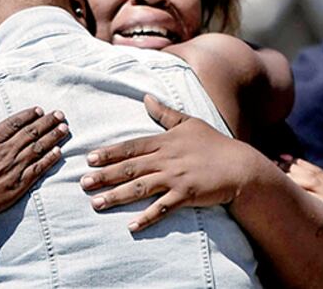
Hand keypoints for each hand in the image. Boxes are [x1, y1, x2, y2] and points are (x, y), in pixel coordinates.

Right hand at [0, 105, 67, 226]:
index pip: (13, 123)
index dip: (28, 115)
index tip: (40, 110)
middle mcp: (4, 152)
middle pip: (30, 133)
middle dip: (47, 122)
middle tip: (60, 114)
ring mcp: (12, 168)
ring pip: (38, 148)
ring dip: (53, 137)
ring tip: (64, 128)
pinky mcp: (18, 185)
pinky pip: (38, 169)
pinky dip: (49, 159)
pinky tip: (59, 152)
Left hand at [81, 95, 258, 231]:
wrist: (239, 166)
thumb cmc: (214, 143)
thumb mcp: (189, 123)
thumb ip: (164, 113)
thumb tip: (145, 97)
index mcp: (165, 141)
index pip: (132, 147)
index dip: (110, 153)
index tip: (89, 159)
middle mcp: (167, 159)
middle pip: (130, 168)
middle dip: (105, 176)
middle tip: (83, 184)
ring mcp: (176, 178)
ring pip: (141, 188)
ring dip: (117, 196)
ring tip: (96, 204)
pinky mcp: (186, 195)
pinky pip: (163, 208)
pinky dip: (147, 217)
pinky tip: (131, 226)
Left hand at [279, 156, 322, 270]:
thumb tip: (312, 199)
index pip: (321, 173)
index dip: (304, 165)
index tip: (289, 159)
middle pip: (316, 174)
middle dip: (298, 167)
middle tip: (280, 161)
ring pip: (316, 183)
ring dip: (298, 176)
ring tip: (283, 172)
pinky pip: (321, 199)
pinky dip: (307, 192)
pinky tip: (295, 189)